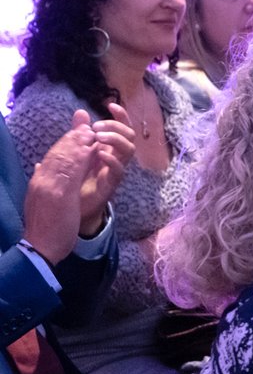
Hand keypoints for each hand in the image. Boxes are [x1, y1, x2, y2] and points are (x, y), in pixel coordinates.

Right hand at [23, 121, 100, 263]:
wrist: (39, 247)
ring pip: (64, 157)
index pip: (51, 158)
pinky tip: (93, 149)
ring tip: (91, 133)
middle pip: (57, 153)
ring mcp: (48, 186)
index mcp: (38, 183)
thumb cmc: (44, 227)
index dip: (65, 144)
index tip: (77, 134)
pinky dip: (82, 157)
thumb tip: (39, 166)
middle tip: (87, 126)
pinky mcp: (59, 193)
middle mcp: (41, 181)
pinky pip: (72, 170)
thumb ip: (43, 181)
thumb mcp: (42, 200)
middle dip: (72, 138)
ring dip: (78, 143)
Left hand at [79, 105, 135, 234]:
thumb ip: (80, 132)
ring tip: (99, 137)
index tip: (110, 105)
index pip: (123, 128)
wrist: (75, 206)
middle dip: (116, 126)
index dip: (121, 116)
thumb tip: (81, 112)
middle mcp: (117, 157)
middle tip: (97, 127)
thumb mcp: (77, 151)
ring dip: (116, 139)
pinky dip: (111, 159)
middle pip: (130, 135)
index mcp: (110, 148)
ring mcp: (116, 170)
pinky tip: (100, 154)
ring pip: (129, 149)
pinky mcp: (111, 183)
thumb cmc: (78, 178)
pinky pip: (119, 170)